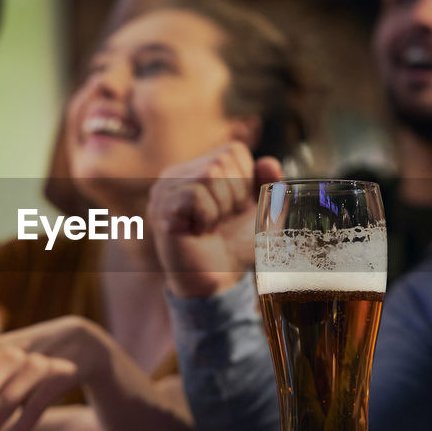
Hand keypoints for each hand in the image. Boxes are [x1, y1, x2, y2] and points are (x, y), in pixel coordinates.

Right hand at [147, 143, 281, 297]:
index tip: (235, 208)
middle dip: (234, 196)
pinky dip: (207, 217)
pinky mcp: (161, 208)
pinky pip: (196, 195)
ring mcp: (165, 189)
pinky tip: (198, 232)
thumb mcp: (262, 212)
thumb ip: (270, 186)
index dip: (246, 181)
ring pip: (209, 175)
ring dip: (221, 208)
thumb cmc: (236, 246)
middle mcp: (177, 173)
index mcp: (199, 168)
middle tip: (222, 220)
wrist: (218, 281)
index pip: (233, 150)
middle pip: (221, 161)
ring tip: (210, 226)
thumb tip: (269, 163)